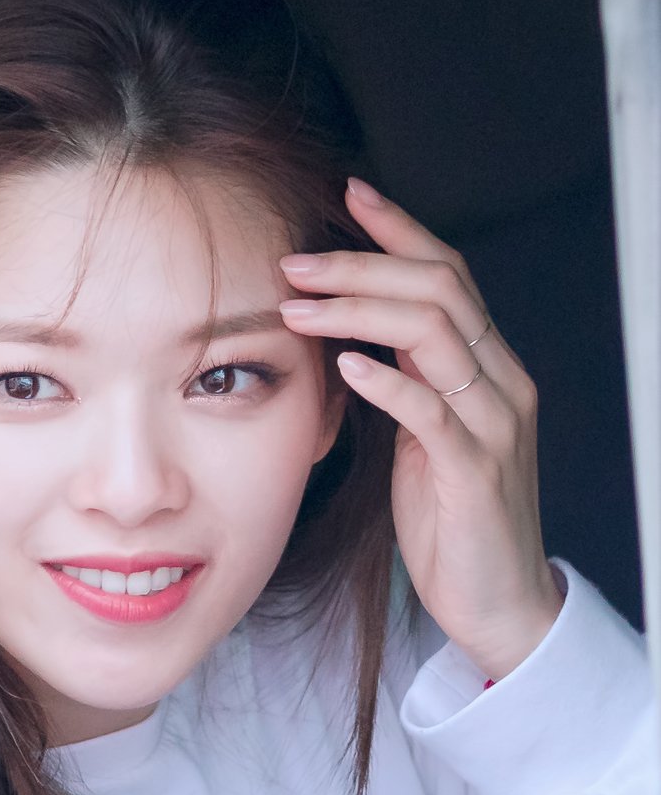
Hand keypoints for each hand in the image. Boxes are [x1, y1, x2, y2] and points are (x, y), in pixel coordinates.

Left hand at [279, 177, 564, 682]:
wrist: (497, 601)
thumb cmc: (451, 517)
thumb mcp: (424, 436)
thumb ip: (405, 381)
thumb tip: (352, 334)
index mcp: (488, 368)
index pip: (449, 274)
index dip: (401, 229)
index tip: (350, 193)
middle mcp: (501, 383)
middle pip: (439, 289)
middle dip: (361, 264)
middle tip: (293, 262)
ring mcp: (494, 426)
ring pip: (435, 334)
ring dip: (358, 310)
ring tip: (297, 306)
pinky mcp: (476, 473)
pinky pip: (432, 411)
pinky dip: (386, 380)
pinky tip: (344, 365)